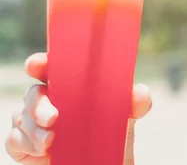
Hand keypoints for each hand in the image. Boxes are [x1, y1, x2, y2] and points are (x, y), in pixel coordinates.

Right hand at [5, 53, 152, 164]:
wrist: (105, 163)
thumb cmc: (112, 134)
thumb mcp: (127, 117)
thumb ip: (136, 103)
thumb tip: (140, 93)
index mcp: (69, 86)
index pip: (49, 68)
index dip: (39, 63)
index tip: (37, 65)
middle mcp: (49, 100)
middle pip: (33, 93)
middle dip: (38, 104)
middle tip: (52, 118)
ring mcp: (33, 122)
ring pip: (21, 116)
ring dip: (35, 130)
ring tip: (51, 142)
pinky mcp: (23, 144)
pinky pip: (14, 139)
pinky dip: (27, 144)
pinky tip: (43, 151)